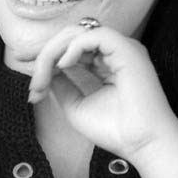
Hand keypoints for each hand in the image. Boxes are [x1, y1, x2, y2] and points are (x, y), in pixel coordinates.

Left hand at [28, 24, 177, 162]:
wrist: (143, 144)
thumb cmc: (116, 130)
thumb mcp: (76, 105)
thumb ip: (61, 85)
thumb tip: (44, 70)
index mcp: (106, 63)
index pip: (71, 51)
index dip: (48, 64)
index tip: (35, 91)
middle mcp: (114, 52)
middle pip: (71, 38)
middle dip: (46, 56)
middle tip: (36, 84)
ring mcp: (121, 48)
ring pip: (78, 33)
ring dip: (54, 52)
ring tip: (45, 76)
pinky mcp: (126, 48)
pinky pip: (93, 34)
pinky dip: (73, 47)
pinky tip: (64, 66)